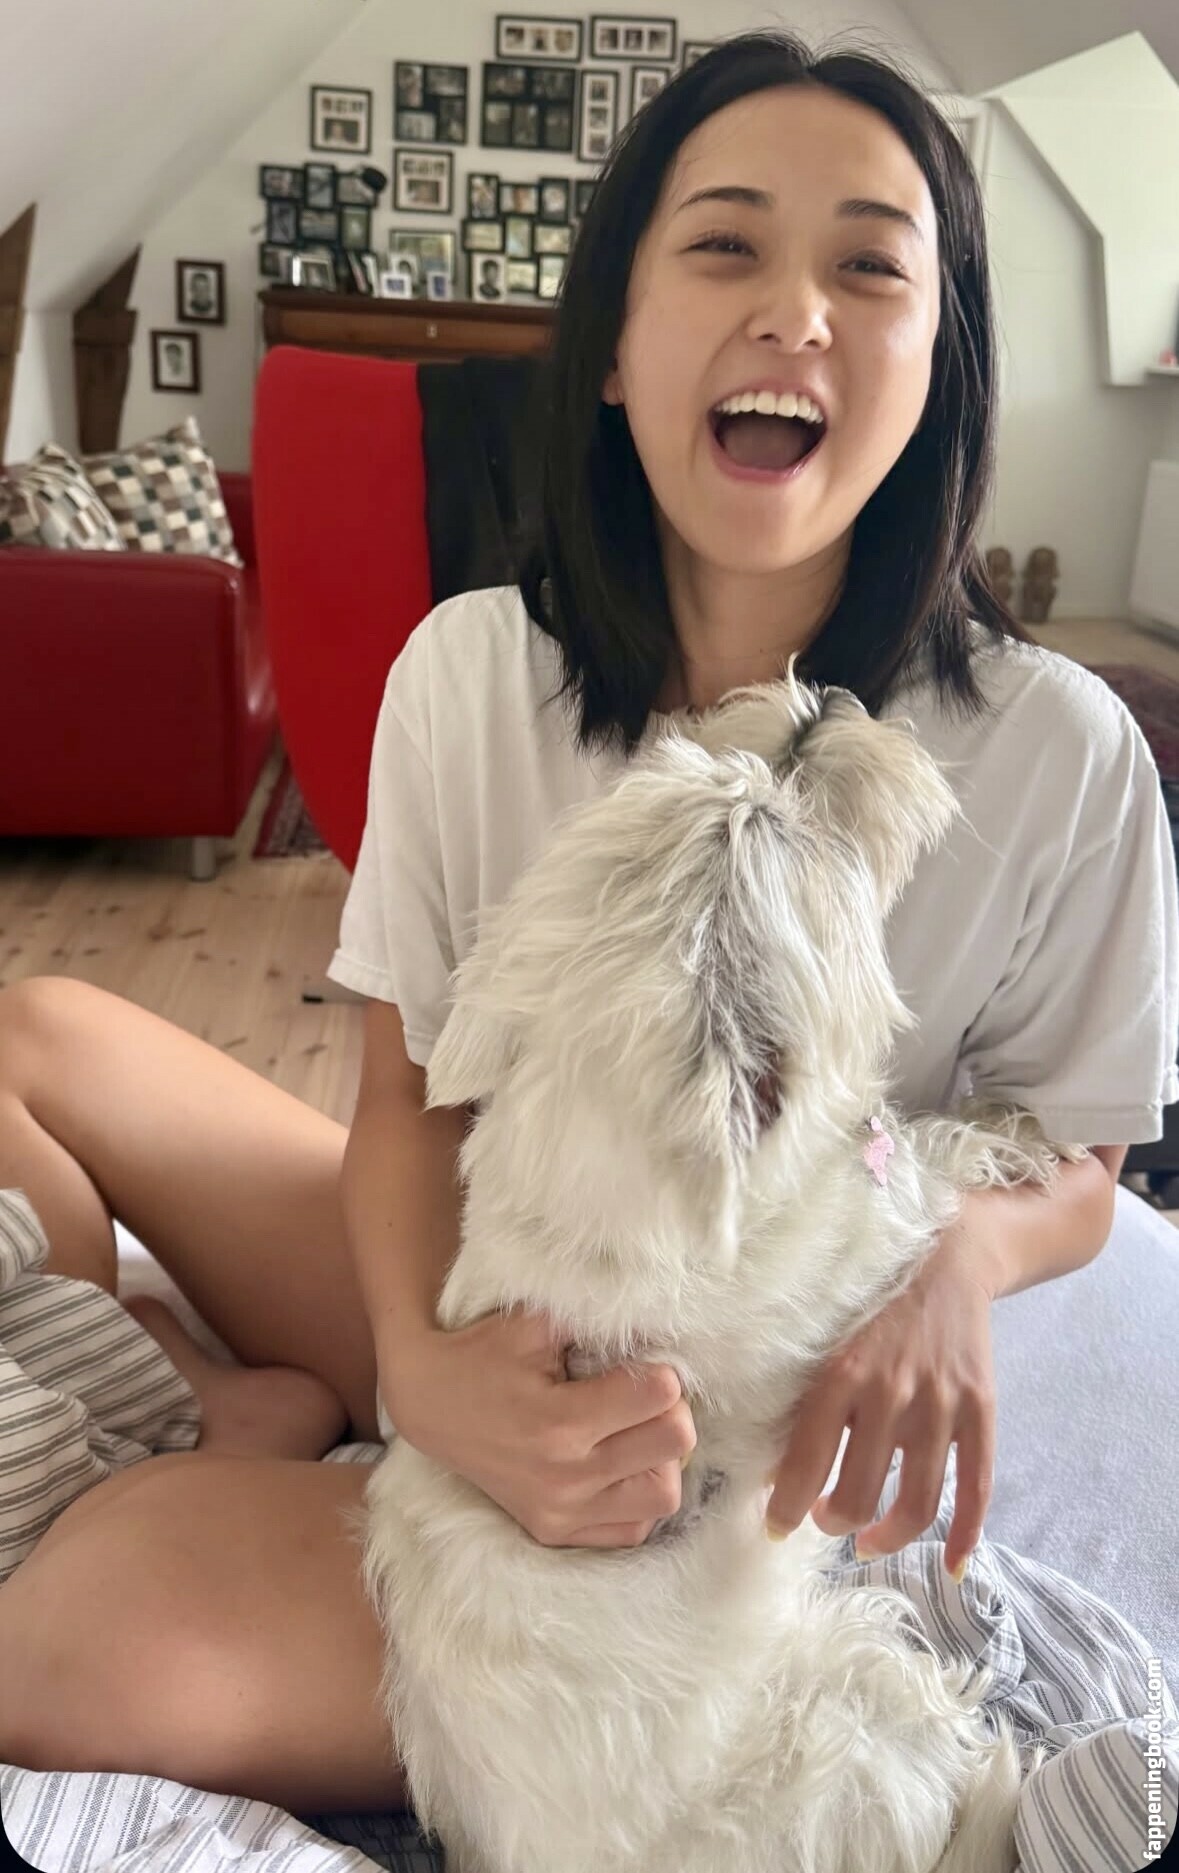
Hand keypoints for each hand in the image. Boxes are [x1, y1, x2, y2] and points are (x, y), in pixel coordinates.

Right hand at [379, 1306, 696, 1549]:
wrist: (430, 1405)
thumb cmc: (485, 1354)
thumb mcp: (534, 1323)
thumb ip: (594, 1320)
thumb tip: (656, 1324)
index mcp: (561, 1421)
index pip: (660, 1396)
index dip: (662, 1370)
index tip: (644, 1363)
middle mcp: (566, 1476)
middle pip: (673, 1444)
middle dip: (672, 1410)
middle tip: (648, 1396)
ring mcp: (561, 1511)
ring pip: (663, 1494)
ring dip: (662, 1459)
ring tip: (637, 1433)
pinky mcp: (555, 1531)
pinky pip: (633, 1529)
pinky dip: (638, 1496)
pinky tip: (620, 1465)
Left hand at [764, 1214, 1001, 1578]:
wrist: (950, 1255)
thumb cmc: (874, 1299)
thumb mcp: (827, 1336)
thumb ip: (808, 1397)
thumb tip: (776, 1466)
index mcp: (843, 1373)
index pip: (807, 1461)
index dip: (788, 1506)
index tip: (776, 1526)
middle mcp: (892, 1392)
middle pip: (861, 1494)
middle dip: (835, 1522)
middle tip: (825, 1521)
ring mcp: (943, 1404)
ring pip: (917, 1502)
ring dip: (887, 1536)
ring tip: (867, 1540)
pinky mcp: (982, 1409)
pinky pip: (978, 1488)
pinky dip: (965, 1535)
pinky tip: (950, 1565)